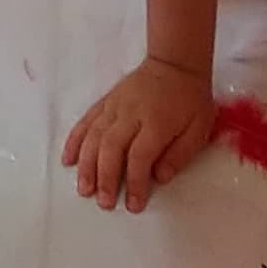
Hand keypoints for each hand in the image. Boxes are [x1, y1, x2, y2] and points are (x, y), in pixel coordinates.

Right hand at [65, 56, 217, 210]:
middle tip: (103, 202)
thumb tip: (159, 178)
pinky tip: (68, 161)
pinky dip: (74, 142)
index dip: (135, 183)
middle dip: (105, 178)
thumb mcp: (198, 129)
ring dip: (86, 165)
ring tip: (84, 189)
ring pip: (94, 137)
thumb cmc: (190, 100)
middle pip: (111, 149)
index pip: (140, 157)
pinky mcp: (104, 102)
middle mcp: (131, 115)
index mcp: (156, 123)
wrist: (174, 63)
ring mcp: (114, 107)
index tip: (133, 205)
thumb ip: (179, 155)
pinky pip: (85, 122)